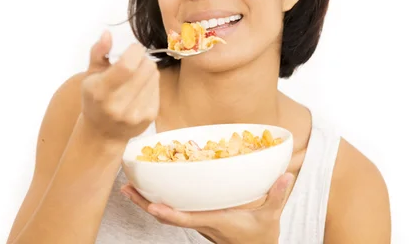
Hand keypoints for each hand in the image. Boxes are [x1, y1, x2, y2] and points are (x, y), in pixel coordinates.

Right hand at [81, 30, 159, 143]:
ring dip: (147, 70)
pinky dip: (151, 83)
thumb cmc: (95, 99)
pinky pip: (157, 87)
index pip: (127, 66)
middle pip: (146, 68)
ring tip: (135, 77)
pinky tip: (139, 89)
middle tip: (133, 62)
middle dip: (142, 59)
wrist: (102, 133)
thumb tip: (107, 33)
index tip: (131, 50)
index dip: (135, 51)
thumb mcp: (90, 75)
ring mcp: (135, 114)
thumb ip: (98, 52)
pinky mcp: (149, 117)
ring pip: (154, 75)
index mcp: (100, 92)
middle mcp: (118, 106)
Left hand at [121, 173, 294, 243]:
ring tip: (129, 186)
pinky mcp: (197, 220)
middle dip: (143, 202)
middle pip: (166, 215)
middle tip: (125, 187)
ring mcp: (196, 223)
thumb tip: (286, 175)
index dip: (167, 212)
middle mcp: (201, 223)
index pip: (186, 218)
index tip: (151, 204)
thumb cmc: (261, 236)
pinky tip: (149, 190)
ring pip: (166, 214)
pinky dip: (157, 201)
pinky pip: (172, 212)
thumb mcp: (271, 216)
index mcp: (215, 221)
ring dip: (145, 201)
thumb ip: (277, 195)